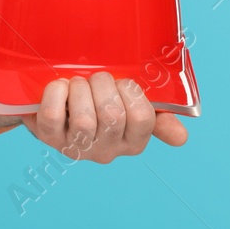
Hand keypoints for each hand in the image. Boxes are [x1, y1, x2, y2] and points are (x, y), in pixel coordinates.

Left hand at [22, 73, 188, 162]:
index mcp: (132, 141)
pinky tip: (59, 86)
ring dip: (80, 89)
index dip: (131, 92)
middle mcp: (107, 150)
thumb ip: (158, 116)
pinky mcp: (49, 137)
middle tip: (96, 78)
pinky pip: (52, 115)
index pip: (143, 119)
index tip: (121, 82)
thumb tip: (181, 137)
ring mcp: (77, 147)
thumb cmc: (99, 97)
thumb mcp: (131, 103)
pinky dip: (55, 93)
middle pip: (113, 116)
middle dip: (103, 85)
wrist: (58, 97)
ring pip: (84, 120)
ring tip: (77, 83)